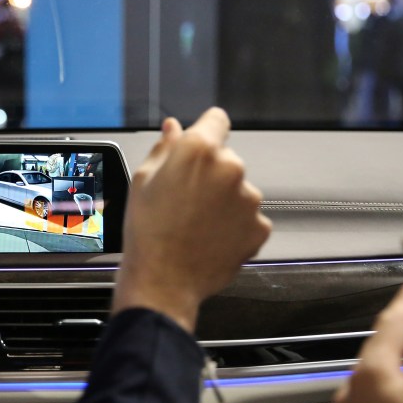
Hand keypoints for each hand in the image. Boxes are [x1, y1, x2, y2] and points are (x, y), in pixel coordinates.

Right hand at [111, 107, 270, 332]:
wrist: (163, 282)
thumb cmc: (147, 234)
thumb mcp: (142, 182)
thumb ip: (164, 149)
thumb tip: (174, 129)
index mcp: (198, 151)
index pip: (216, 120)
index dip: (206, 130)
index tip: (200, 141)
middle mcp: (230, 169)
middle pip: (225, 159)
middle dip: (209, 173)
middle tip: (183, 199)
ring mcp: (249, 200)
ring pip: (238, 190)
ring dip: (222, 201)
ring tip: (194, 224)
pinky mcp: (259, 227)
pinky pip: (248, 217)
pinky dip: (233, 225)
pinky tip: (208, 237)